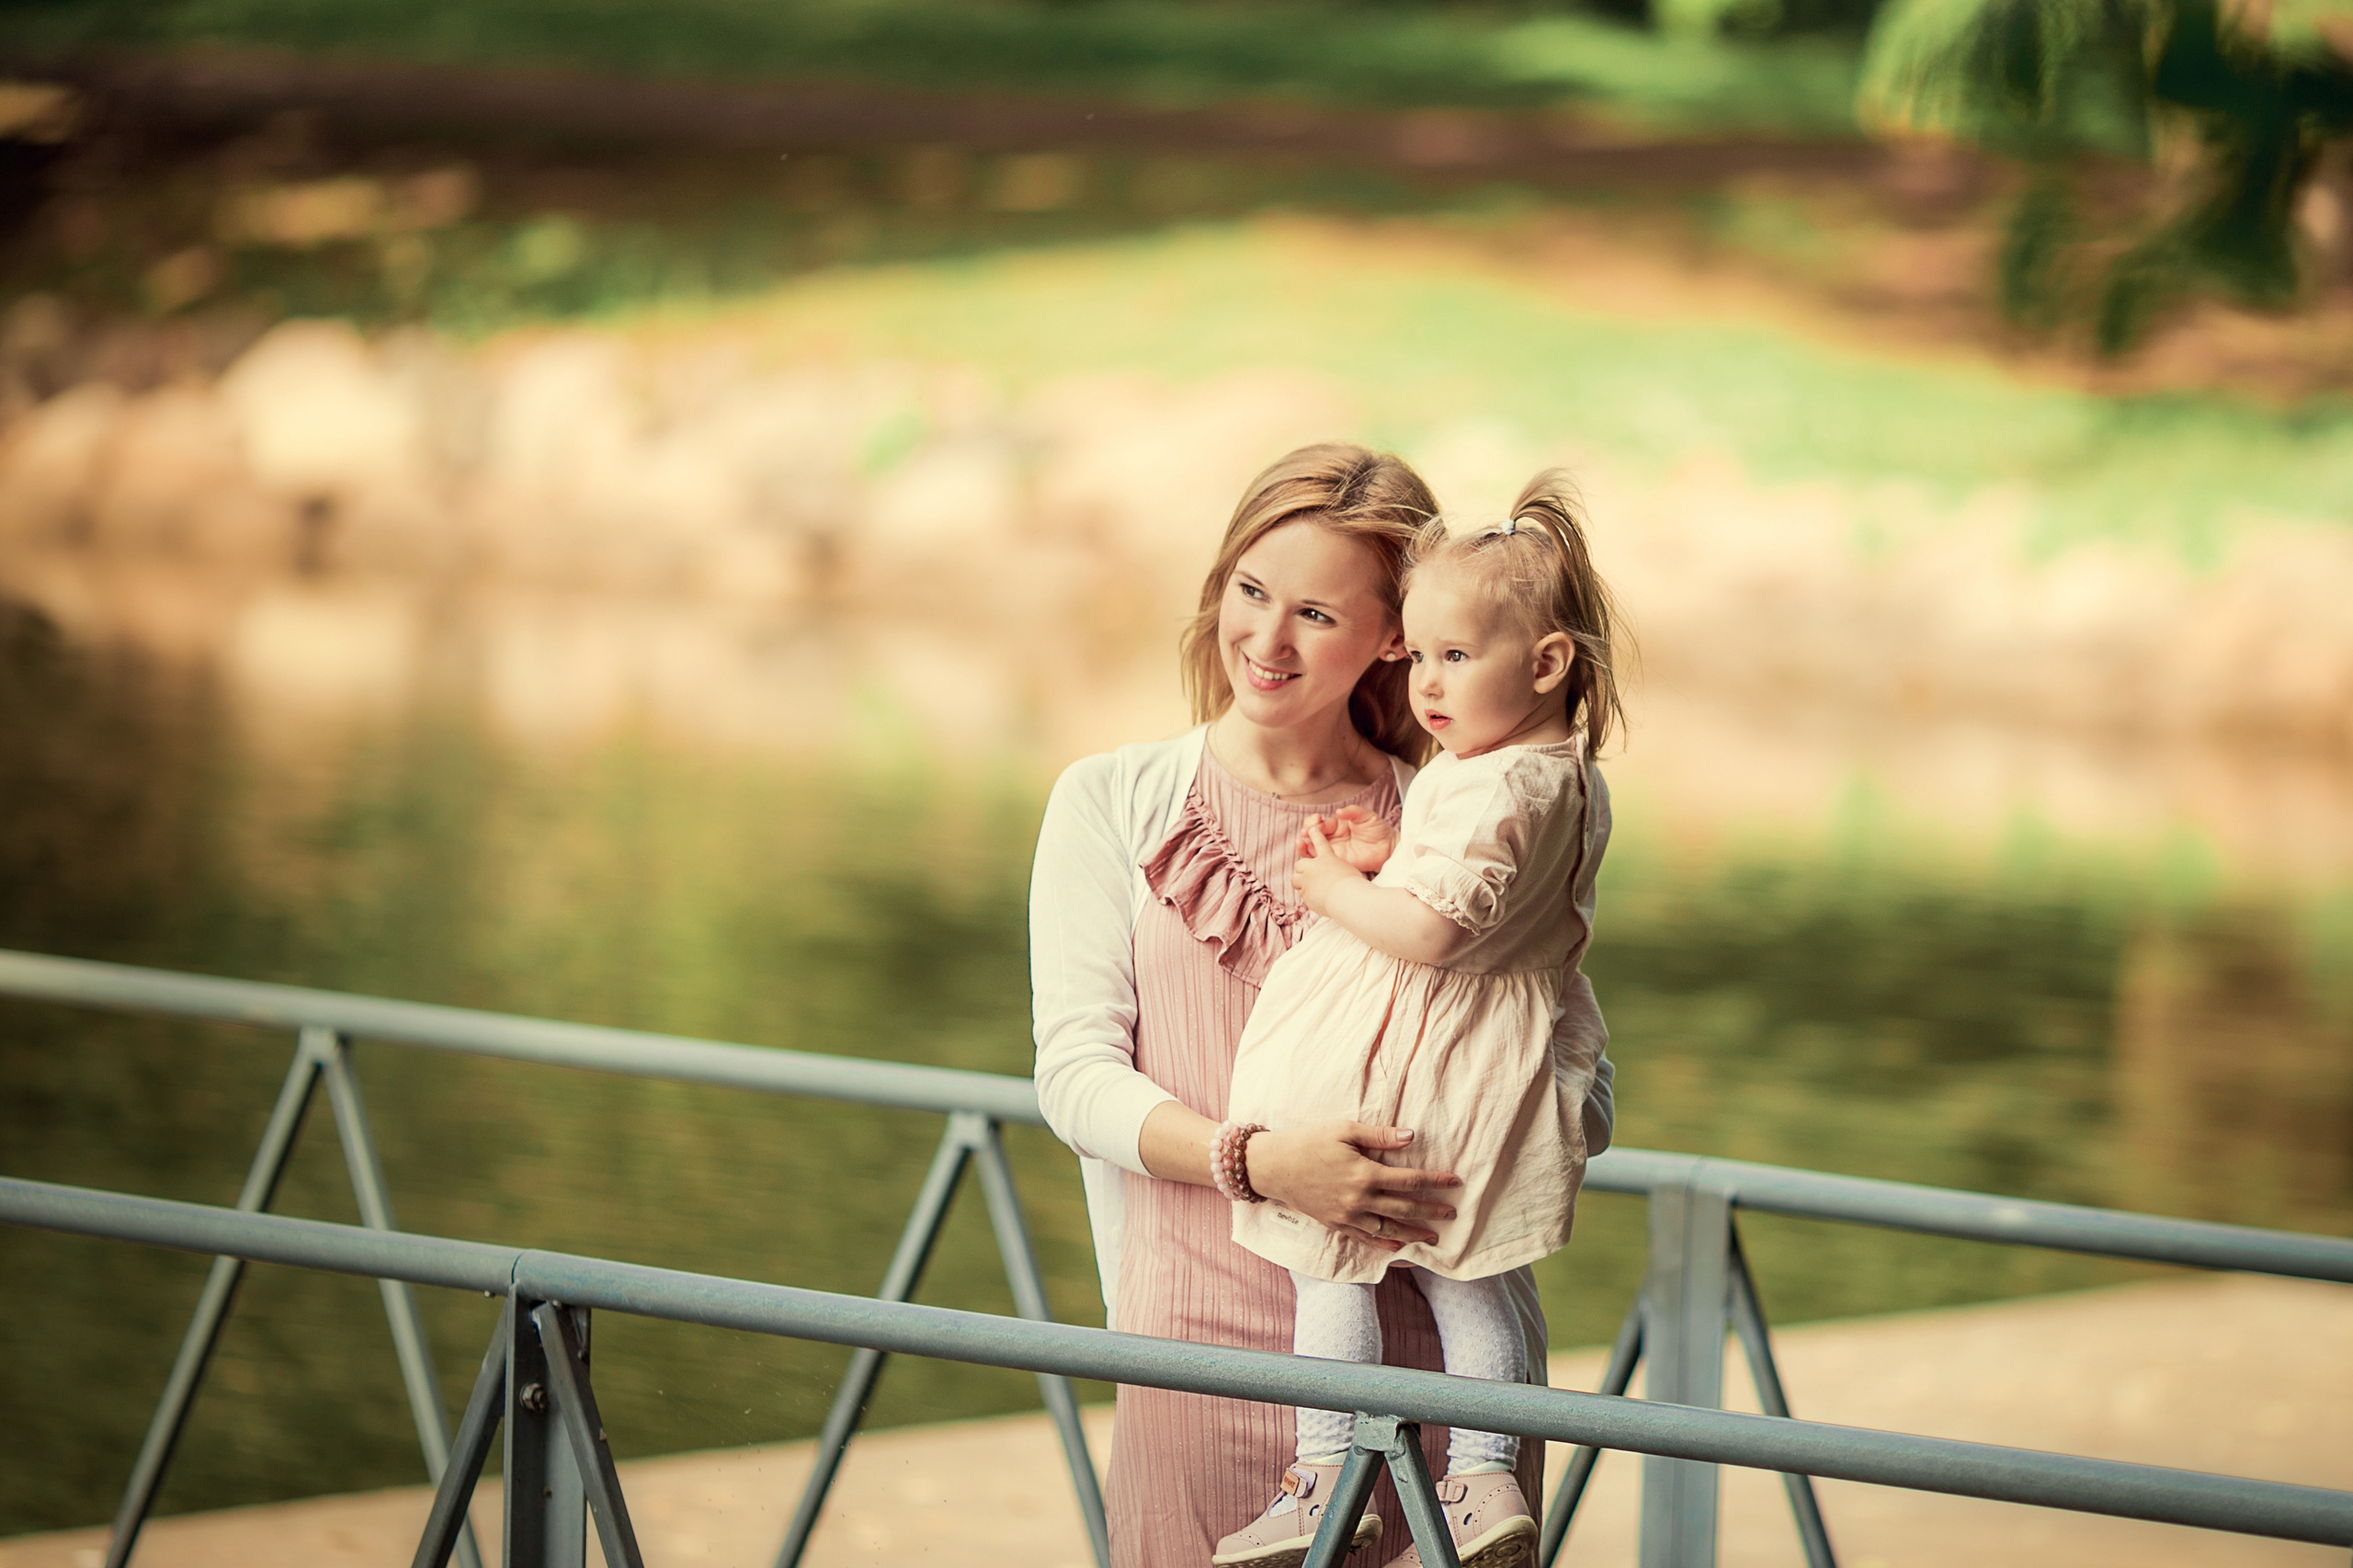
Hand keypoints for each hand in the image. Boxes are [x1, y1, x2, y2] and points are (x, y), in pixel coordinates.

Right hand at [1245, 1121, 1460, 1250]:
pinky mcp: (1336, 1224)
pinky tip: (1399, 1247)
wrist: (1274, 1167)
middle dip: (1432, 1211)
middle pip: (1405, 1208)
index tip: (1455, 1182)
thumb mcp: (1344, 1131)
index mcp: (1365, 1174)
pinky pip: (1365, 1239)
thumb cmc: (1309, 1143)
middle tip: (1452, 1214)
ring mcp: (1348, 1216)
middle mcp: (1360, 1199)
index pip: (1410, 1181)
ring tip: (1433, 1237)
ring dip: (1414, 1233)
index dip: (1436, 1182)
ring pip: (1389, 1229)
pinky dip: (1385, 1245)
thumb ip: (1379, 1136)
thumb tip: (1411, 1136)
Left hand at [1290, 819, 1363, 916]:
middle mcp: (1314, 866)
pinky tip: (1317, 900)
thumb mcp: (1349, 871)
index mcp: (1327, 857)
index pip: (1320, 843)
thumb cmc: (1354, 885)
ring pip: (1295, 880)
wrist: (1346, 898)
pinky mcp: (1304, 893)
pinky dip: (1308, 897)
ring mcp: (1307, 879)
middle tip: (1309, 877)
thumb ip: (1339, 869)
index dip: (1315, 835)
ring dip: (1301, 883)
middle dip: (1302, 870)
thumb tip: (1336, 875)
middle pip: (1300, 864)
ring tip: (1310, 889)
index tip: (1312, 829)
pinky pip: (1302, 894)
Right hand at [1298, 806, 1396, 875]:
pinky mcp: (1334, 862)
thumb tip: (1339, 811)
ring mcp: (1332, 850)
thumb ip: (1353, 812)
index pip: (1321, 823)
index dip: (1316, 821)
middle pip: (1312, 834)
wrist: (1387, 849)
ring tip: (1300, 842)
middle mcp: (1332, 837)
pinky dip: (1309, 856)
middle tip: (1307, 831)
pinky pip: (1318, 861)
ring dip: (1303, 844)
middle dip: (1307, 831)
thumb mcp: (1367, 817)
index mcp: (1338, 825)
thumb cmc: (1378, 830)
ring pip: (1311, 847)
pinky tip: (1305, 851)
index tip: (1317, 820)